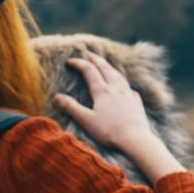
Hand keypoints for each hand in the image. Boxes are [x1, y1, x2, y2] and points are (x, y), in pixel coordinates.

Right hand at [53, 55, 185, 181]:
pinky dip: (121, 80)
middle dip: (95, 59)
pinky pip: (128, 86)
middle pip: (105, 68)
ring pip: (118, 74)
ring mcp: (128, 93)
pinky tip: (122, 85)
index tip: (70, 61)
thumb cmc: (109, 131)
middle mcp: (115, 88)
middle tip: (88, 53)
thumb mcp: (86, 120)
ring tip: (105, 64)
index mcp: (102, 91)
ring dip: (109, 66)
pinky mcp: (136, 101)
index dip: (78, 63)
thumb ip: (71, 107)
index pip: (89, 71)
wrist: (136, 139)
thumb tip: (57, 96)